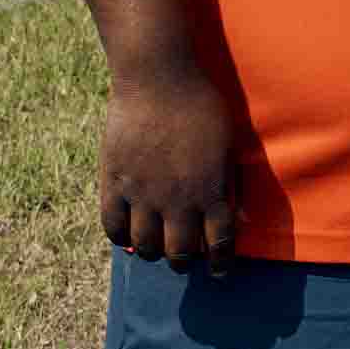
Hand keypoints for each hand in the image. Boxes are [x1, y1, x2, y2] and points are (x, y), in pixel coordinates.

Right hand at [99, 62, 237, 270]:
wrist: (159, 77)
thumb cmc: (202, 105)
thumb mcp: (228, 146)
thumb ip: (229, 184)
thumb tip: (236, 217)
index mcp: (214, 192)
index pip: (220, 244)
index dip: (220, 263)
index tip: (219, 271)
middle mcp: (180, 200)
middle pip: (181, 253)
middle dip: (185, 262)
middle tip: (184, 258)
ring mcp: (144, 194)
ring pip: (146, 247)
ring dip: (153, 253)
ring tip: (156, 247)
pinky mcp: (115, 182)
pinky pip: (113, 227)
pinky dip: (121, 238)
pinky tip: (128, 235)